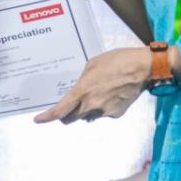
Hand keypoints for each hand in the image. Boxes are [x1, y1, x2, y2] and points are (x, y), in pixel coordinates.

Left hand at [34, 48, 149, 123]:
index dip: (47, 117)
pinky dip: (103, 107)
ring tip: (99, 92)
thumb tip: (80, 92)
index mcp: (82, 91)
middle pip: (71, 118)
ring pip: (88, 116)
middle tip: (68, 106)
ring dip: (87, 110)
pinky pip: (103, 114)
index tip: (38, 120)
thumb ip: (83, 82)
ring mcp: (104, 111)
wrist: (142, 68)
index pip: (60, 110)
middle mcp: (91, 105)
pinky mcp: (116, 114)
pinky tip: (112, 94)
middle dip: (66, 114)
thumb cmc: (117, 61)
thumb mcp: (92, 65)